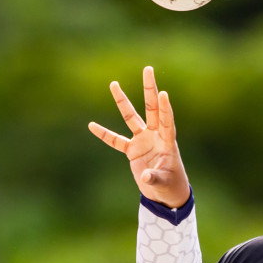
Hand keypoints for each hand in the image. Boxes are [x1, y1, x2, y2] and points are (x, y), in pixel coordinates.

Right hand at [88, 65, 191, 208]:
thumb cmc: (170, 186)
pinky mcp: (133, 150)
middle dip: (149, 89)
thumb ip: (155, 178)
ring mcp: (143, 141)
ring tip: (113, 84)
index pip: (166, 121)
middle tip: (148, 69)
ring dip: (123, 102)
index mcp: (167, 142)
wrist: (164, 193)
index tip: (163, 93)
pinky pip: (116, 141)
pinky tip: (92, 125)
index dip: (165, 108)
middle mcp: (155, 136)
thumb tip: (146, 176)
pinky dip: (105, 135)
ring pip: (131, 118)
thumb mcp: (164, 182)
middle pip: (151, 108)